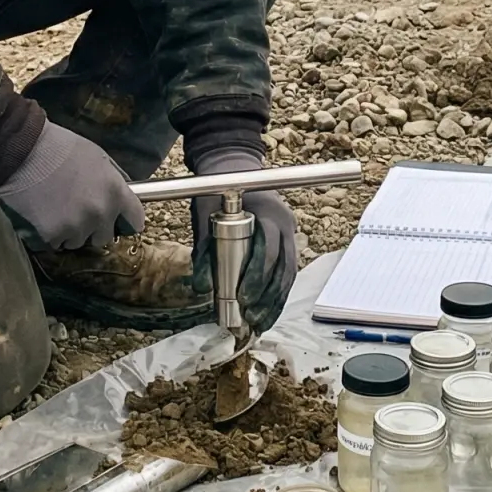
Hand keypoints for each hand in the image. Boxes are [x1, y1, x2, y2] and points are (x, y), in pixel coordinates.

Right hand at [0, 121, 144, 251]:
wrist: (23, 151)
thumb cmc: (60, 147)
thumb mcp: (97, 157)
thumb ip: (112, 180)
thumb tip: (121, 195)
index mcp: (115, 192)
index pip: (135, 219)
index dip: (127, 220)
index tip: (120, 221)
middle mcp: (100, 213)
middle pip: (104, 237)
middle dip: (93, 228)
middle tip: (76, 212)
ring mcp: (77, 227)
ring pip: (78, 242)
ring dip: (70, 232)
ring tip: (54, 210)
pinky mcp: (52, 236)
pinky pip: (55, 244)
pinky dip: (49, 235)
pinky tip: (41, 215)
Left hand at [184, 139, 297, 325]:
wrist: (232, 167)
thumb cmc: (218, 191)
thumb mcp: (206, 213)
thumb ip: (204, 247)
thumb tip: (202, 287)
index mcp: (270, 214)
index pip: (269, 251)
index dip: (257, 277)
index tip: (244, 297)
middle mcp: (285, 224)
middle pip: (283, 268)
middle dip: (268, 297)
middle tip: (252, 318)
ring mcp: (289, 234)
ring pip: (288, 275)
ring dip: (275, 302)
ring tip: (261, 324)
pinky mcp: (286, 244)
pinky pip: (287, 273)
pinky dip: (278, 294)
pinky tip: (269, 312)